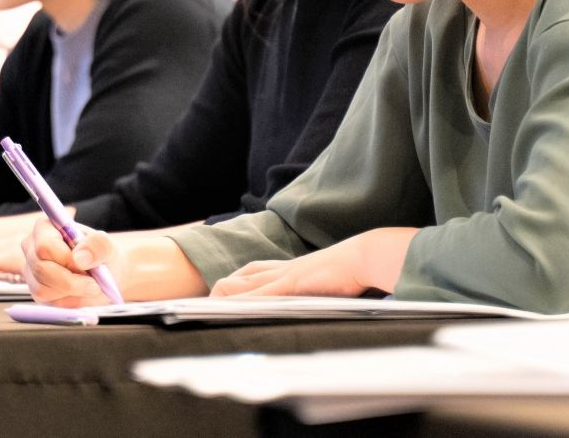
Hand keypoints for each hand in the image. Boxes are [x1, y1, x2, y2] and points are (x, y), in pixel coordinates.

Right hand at [21, 220, 115, 307]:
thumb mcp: (108, 246)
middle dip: (70, 281)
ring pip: (42, 289)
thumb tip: (79, 257)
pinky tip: (81, 293)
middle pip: (40, 269)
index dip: (66, 260)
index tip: (87, 267)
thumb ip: (98, 245)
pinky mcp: (37, 292)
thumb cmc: (103, 256)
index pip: (45, 246)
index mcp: (45, 228)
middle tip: (94, 283)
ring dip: (72, 292)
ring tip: (90, 285)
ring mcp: (31, 271)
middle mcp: (32, 248)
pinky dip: (70, 302)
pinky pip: (49, 303)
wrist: (106, 274)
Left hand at [210, 227, 417, 298]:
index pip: (250, 273)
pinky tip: (230, 310)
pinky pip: (260, 293)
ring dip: (224, 298)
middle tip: (203, 309)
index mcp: (289, 268)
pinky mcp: (292, 283)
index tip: (218, 298)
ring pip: (243, 284)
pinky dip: (243, 302)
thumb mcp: (325, 281)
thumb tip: (310, 298)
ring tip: (206, 313)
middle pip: (240, 277)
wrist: (364, 256)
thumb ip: (312, 290)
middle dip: (219, 292)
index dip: (232, 285)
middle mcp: (282, 269)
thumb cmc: (351, 270)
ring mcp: (285, 275)